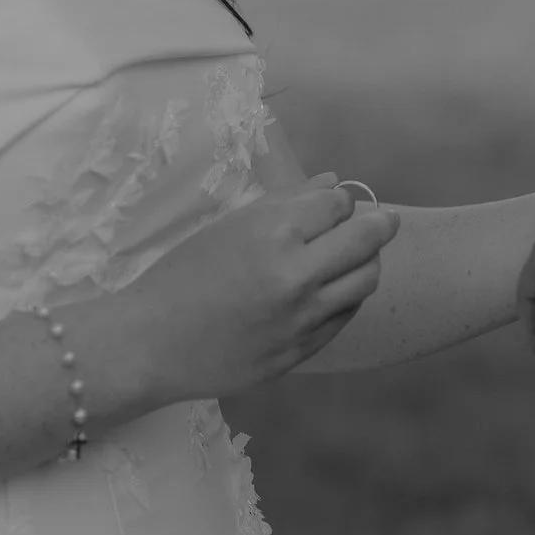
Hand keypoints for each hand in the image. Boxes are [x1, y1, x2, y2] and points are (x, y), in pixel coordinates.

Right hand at [133, 173, 398, 400]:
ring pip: (365, 281)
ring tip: (356, 257)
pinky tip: (332, 291)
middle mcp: (296, 276)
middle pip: (367, 240)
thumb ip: (287, 202)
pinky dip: (347, 298)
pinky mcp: (301, 352)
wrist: (151, 344)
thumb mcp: (229, 227)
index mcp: (273, 234)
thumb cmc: (182, 276)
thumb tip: (334, 183)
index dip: (340, 201)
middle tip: (384, 221)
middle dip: (380, 224)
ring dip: (368, 262)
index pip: (338, 205)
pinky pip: (344, 317)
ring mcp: (302, 319)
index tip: (335, 204)